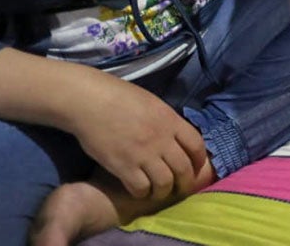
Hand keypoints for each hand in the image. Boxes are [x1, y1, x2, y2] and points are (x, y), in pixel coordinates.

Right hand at [65, 70, 207, 200]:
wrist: (89, 101)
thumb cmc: (118, 96)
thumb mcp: (152, 103)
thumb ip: (166, 120)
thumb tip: (176, 135)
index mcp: (170, 120)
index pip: (197, 145)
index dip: (199, 160)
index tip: (196, 167)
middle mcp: (161, 139)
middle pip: (184, 168)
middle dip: (185, 182)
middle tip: (180, 187)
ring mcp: (142, 154)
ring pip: (164, 183)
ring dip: (163, 191)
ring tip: (158, 191)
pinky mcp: (122, 166)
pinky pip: (141, 188)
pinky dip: (142, 193)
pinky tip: (138, 189)